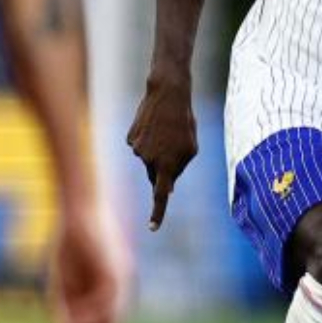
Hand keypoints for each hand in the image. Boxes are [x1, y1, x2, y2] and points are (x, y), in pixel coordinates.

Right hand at [48, 204, 120, 322]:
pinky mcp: (113, 271)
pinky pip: (105, 302)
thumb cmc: (71, 246)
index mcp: (112, 299)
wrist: (79, 211)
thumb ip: (68, 309)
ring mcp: (121, 283)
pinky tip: (69, 321)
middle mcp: (122, 294)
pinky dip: (88, 316)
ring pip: (111, 322)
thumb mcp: (65, 284)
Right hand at [125, 78, 197, 229]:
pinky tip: (154, 124)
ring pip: (147, 160)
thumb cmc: (184, 122)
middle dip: (164, 168)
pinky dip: (147, 139)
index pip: (160, 195)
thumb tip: (166, 188)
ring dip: (157, 150)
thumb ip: (179, 168)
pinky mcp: (130, 138)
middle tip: (175, 146)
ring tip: (166, 130)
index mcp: (167, 165)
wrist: (167, 94)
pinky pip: (140, 146)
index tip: (152, 228)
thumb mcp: (191, 148)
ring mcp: (137, 149)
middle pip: (155, 175)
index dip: (157, 213)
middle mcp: (148, 160)